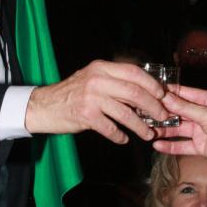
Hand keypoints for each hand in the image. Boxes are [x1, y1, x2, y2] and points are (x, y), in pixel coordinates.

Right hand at [25, 60, 168, 143]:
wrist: (43, 106)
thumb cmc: (71, 93)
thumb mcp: (92, 78)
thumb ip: (114, 81)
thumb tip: (144, 91)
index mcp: (101, 68)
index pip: (134, 72)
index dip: (152, 84)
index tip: (163, 95)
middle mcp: (97, 80)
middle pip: (134, 92)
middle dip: (153, 106)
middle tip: (162, 116)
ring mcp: (91, 98)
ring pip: (125, 112)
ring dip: (140, 125)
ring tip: (148, 133)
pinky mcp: (86, 115)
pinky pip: (110, 128)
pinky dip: (120, 135)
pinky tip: (124, 139)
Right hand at [152, 86, 206, 180]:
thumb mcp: (206, 114)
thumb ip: (184, 108)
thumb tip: (166, 98)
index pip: (183, 94)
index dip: (168, 94)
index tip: (152, 92)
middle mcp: (202, 114)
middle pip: (178, 112)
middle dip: (162, 113)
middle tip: (145, 112)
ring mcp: (200, 130)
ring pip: (177, 129)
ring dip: (164, 129)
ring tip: (147, 129)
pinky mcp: (200, 146)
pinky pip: (182, 145)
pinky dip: (170, 145)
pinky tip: (157, 145)